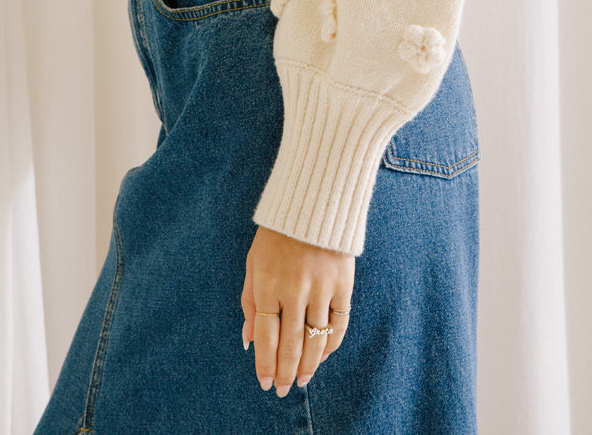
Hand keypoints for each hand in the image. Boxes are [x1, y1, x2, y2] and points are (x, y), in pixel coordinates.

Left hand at [240, 224, 354, 396]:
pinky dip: (331, 343)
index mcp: (268, 283)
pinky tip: (323, 355)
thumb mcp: (254, 262)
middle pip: (291, 343)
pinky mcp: (343, 283)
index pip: (267, 336)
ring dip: (308, 364)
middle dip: (285, 371)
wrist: (314, 201)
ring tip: (302, 379)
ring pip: (316, 338)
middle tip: (283, 389)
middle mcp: (294, 289)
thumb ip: (250, 302)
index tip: (265, 383)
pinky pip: (339, 323)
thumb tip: (249, 340)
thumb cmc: (277, 234)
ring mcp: (321, 287)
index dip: (266, 364)